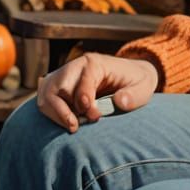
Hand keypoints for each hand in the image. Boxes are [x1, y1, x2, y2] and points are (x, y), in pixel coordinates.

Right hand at [36, 52, 159, 132]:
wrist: (130, 77)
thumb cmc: (136, 82)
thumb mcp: (144, 87)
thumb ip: (134, 95)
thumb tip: (119, 102)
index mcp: (94, 63)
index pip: (81, 81)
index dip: (85, 101)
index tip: (94, 116)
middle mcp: (75, 67)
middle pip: (55, 88)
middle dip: (63, 110)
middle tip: (76, 126)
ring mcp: (64, 77)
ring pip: (46, 96)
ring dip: (55, 114)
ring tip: (73, 125)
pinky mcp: (58, 88)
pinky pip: (45, 102)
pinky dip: (52, 114)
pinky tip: (69, 121)